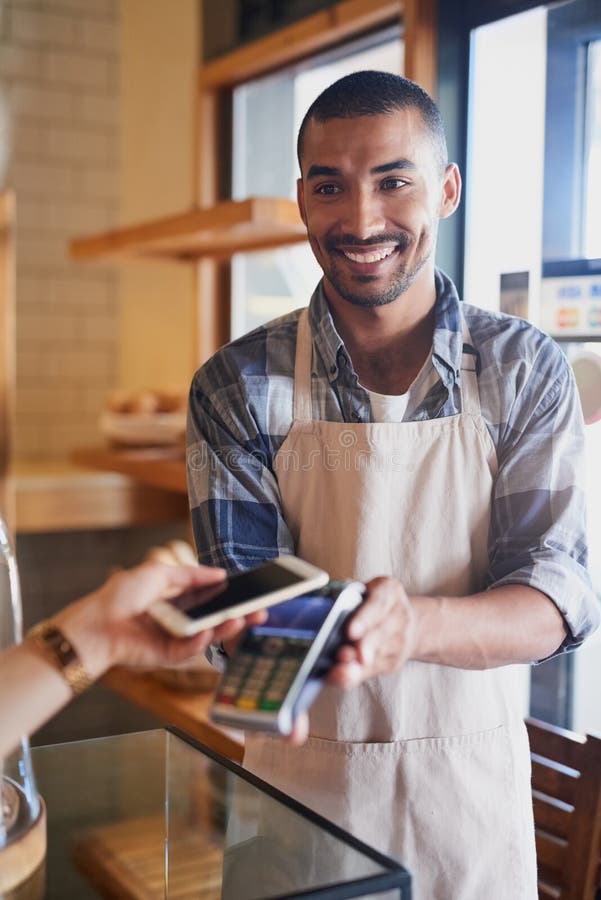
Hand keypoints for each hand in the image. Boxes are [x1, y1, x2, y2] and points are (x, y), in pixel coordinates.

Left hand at [54, 562, 266, 678]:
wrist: (97, 622)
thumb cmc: (121, 596)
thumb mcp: (159, 574)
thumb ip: (192, 574)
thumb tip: (220, 573)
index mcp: (178, 600)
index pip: (212, 599)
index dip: (232, 596)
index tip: (253, 592)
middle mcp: (180, 620)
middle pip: (216, 619)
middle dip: (239, 615)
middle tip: (260, 611)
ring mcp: (175, 639)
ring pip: (208, 636)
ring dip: (225, 629)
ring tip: (242, 618)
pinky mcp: (167, 657)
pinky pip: (189, 650)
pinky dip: (199, 641)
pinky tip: (208, 632)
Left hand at [328, 576, 416, 688]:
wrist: (405, 622)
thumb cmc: (372, 605)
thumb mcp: (365, 593)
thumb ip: (347, 600)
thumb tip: (324, 608)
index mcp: (390, 590)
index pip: (379, 602)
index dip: (364, 618)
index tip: (350, 632)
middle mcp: (400, 614)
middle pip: (381, 631)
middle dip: (362, 645)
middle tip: (344, 655)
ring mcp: (401, 639)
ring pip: (379, 654)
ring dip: (358, 664)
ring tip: (341, 669)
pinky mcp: (395, 661)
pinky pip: (374, 670)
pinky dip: (356, 675)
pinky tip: (342, 677)